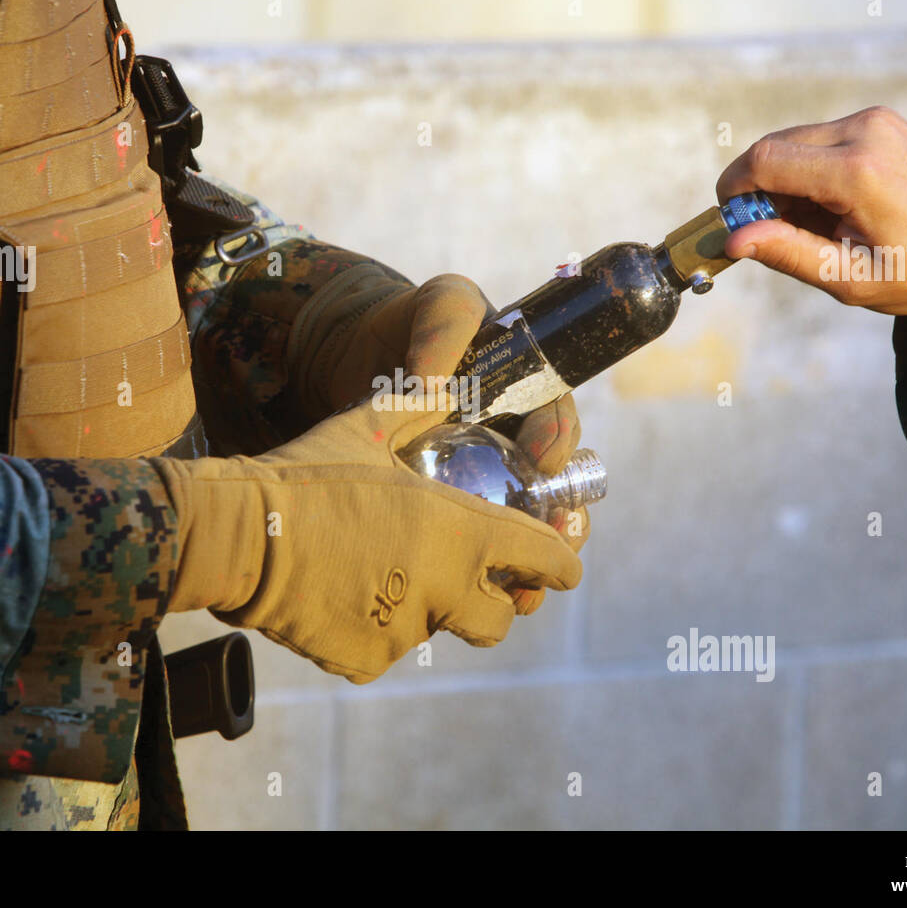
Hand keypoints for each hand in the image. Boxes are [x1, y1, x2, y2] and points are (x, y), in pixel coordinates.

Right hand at [153, 399, 582, 682]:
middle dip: (493, 603)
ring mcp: (405, 631)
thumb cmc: (308, 474)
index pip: (545, 559)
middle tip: (466, 584)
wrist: (238, 536)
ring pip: (436, 631)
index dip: (559, 564)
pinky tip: (343, 596)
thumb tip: (445, 378)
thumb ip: (420, 405)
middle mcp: (444, 587)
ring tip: (381, 576)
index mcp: (460, 531)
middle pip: (500, 618)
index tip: (563, 568)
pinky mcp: (365, 661)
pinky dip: (373, 630)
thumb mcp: (369, 427)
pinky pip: (384, 650)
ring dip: (423, 610)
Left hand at [336, 272, 588, 613]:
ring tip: (524, 594)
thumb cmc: (405, 326)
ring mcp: (478, 482)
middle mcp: (510, 446)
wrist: (345, 356)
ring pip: (516, 533)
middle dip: (561, 527)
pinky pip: (469, 549)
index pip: (557, 423)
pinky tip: (471, 602)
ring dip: (528, 566)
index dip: (558, 444)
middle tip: (554, 544)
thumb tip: (434, 384)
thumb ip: (446, 323)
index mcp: (524, 397)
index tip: (542, 459)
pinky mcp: (444, 513)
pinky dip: (475, 576)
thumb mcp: (436, 306)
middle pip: (553, 494)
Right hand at [716, 106, 906, 314]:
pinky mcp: (878, 121)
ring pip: (793, 142)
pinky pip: (818, 140)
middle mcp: (865, 132)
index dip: (734, 191)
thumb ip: (788, 254)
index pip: (764, 162)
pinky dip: (807, 171)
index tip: (730, 224)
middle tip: (770, 234)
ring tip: (810, 225)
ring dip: (782, 181)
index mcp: (857, 172)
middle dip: (756, 190)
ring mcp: (874, 120)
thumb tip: (734, 241)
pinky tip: (829, 207)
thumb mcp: (851, 278)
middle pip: (773, 147)